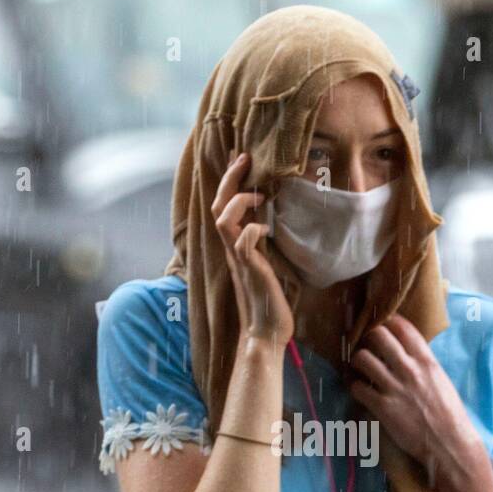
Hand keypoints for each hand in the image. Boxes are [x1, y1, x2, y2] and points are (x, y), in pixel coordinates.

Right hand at [213, 151, 294, 344]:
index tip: (242, 160)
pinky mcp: (249, 270)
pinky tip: (267, 229)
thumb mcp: (268, 266)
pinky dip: (254, 229)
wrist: (266, 334)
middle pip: (217, 206)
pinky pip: (244, 241)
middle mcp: (232, 250)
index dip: (229, 182)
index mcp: (235, 247)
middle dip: (230, 178)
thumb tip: (274, 224)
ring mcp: (238, 259)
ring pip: (223, 219)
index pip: (223, 207)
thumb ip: (265, 247)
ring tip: (260, 195)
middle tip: (245, 158)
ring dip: (239, 200)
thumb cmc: (270, 303)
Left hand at [347, 313, 475, 475]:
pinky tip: (359, 390)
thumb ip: (424, 365)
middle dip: (369, 338)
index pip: (402, 327)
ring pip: (362, 358)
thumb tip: (408, 354)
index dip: (388, 322)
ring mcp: (394, 388)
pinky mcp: (382, 408)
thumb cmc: (449, 414)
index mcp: (427, 361)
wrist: (449, 444)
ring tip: (359, 368)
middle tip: (367, 346)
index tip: (382, 325)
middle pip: (378, 336)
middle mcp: (409, 370)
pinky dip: (355, 387)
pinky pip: (357, 388)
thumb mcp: (441, 380)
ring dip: (357, 362)